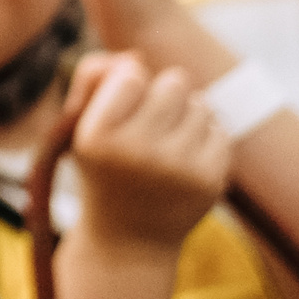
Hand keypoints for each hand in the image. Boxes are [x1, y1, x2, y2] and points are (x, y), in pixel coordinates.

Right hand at [66, 52, 229, 252]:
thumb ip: (93, 77)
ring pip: (201, 105)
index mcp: (96, 137)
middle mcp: (136, 153)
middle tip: (149, 121)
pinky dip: (204, 138)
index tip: (120, 104)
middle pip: (174, 83)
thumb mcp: (78, 125)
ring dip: (185, 115)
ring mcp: (177, 169)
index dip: (128, 82)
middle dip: (163, 94)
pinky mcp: (210, 181)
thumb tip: (133, 57)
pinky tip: (184, 159)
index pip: (131, 75)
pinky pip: (220, 131)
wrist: (128, 240)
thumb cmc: (101, 170)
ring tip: (166, 142)